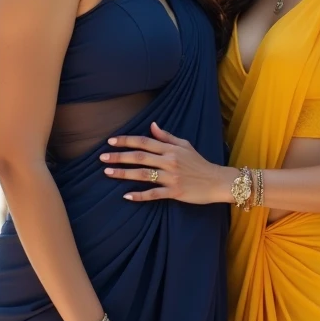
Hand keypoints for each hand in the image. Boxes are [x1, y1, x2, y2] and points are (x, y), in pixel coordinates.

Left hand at [100, 123, 227, 203]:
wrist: (217, 181)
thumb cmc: (200, 163)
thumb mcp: (185, 146)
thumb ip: (167, 137)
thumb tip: (152, 125)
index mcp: (171, 149)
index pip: (145, 142)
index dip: (127, 141)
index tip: (111, 141)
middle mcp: (170, 161)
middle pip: (140, 157)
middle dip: (119, 156)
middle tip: (102, 158)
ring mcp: (171, 177)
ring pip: (143, 174)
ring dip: (124, 173)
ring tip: (108, 173)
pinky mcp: (174, 192)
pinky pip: (154, 194)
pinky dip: (140, 195)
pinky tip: (126, 195)